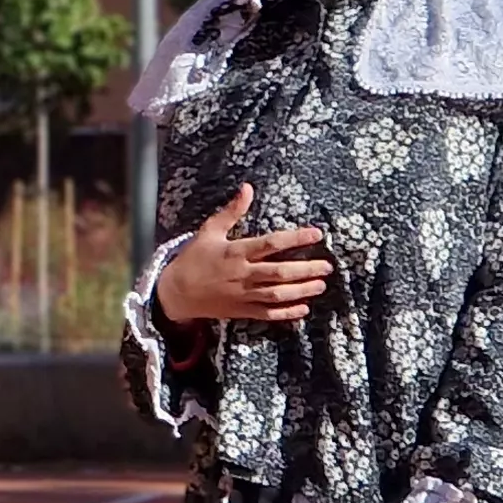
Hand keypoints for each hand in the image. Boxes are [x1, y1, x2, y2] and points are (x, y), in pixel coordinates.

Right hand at [150, 187, 329, 324]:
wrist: (176, 292)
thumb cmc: (193, 258)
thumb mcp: (209, 231)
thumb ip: (232, 211)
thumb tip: (247, 188)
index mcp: (236, 252)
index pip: (271, 244)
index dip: (296, 238)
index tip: (316, 234)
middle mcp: (242, 274)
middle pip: (280, 273)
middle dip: (307, 269)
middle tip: (327, 266)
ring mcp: (243, 295)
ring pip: (278, 295)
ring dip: (302, 290)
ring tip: (320, 285)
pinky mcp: (242, 311)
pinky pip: (268, 314)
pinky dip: (287, 312)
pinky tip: (303, 308)